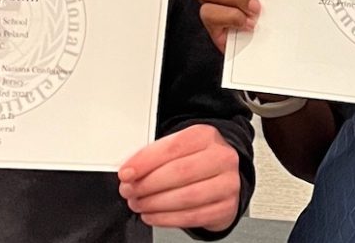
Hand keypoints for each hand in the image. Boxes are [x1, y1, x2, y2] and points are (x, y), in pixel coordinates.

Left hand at [118, 124, 240, 231]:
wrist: (222, 179)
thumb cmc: (195, 162)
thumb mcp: (178, 149)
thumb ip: (155, 156)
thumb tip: (130, 171)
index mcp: (206, 136)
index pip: (173, 147)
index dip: (146, 161)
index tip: (126, 172)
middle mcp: (221, 157)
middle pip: (179, 172)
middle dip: (147, 184)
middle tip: (129, 190)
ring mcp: (228, 183)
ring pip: (186, 197)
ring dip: (155, 203)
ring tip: (138, 203)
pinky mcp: (226, 208)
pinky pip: (192, 217)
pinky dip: (166, 219)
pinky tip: (152, 215)